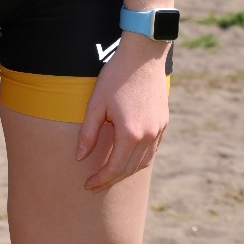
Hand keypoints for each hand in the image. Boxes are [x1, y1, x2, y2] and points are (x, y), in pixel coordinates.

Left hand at [75, 33, 168, 188]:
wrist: (142, 58)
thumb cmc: (115, 78)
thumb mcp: (95, 104)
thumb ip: (88, 133)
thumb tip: (80, 157)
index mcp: (130, 134)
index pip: (115, 167)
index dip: (101, 179)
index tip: (88, 185)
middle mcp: (149, 136)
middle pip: (131, 169)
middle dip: (113, 179)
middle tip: (95, 184)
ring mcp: (159, 131)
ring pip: (144, 161)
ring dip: (127, 171)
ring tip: (109, 174)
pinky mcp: (164, 123)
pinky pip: (152, 150)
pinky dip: (139, 159)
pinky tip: (127, 157)